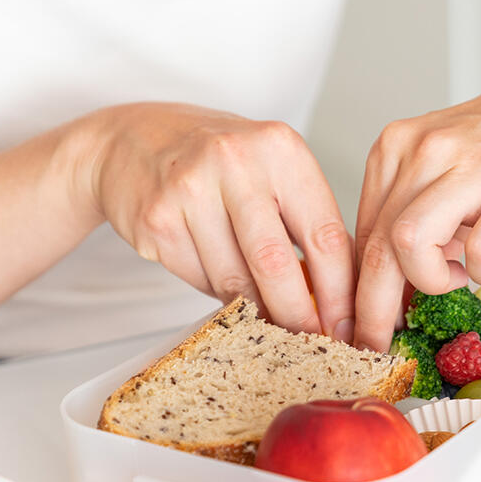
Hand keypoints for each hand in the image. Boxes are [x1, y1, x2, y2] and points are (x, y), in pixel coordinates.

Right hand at [81, 103, 354, 338]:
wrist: (133, 139)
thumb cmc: (218, 161)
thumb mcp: (272, 169)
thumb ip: (305, 222)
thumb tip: (338, 297)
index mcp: (281, 149)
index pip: (325, 235)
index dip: (339, 292)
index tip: (346, 327)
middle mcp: (236, 162)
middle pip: (277, 264)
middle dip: (297, 315)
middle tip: (310, 342)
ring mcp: (190, 189)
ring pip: (234, 280)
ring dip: (256, 310)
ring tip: (268, 319)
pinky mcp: (156, 219)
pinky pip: (198, 279)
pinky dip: (217, 293)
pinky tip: (220, 280)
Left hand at [352, 45, 480, 350]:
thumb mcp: (442, 163)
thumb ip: (412, 210)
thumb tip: (391, 281)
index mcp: (398, 149)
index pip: (358, 234)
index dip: (354, 290)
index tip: (357, 324)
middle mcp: (425, 152)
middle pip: (375, 246)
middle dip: (372, 310)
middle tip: (380, 342)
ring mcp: (472, 166)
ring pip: (410, 244)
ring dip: (429, 282)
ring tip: (456, 275)